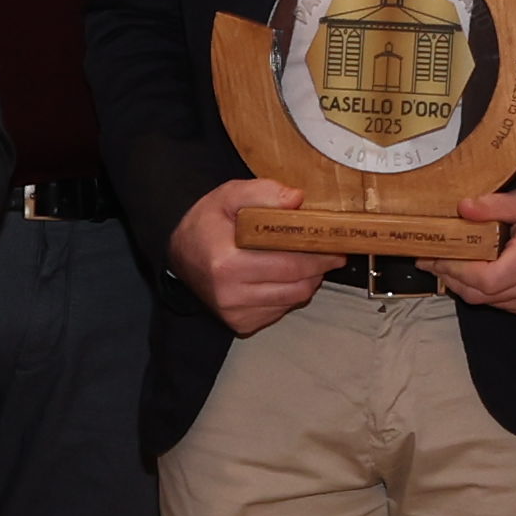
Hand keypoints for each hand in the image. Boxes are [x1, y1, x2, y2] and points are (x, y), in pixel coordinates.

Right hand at [169, 179, 323, 333]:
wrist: (180, 252)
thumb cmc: (206, 223)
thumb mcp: (228, 195)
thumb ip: (262, 192)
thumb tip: (296, 199)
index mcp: (226, 262)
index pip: (289, 263)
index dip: (318, 255)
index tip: (335, 246)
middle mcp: (229, 293)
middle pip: (296, 285)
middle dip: (320, 268)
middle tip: (332, 253)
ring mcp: (234, 312)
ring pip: (293, 300)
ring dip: (308, 281)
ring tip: (310, 262)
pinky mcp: (240, 323)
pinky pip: (281, 310)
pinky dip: (290, 293)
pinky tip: (286, 277)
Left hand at [433, 179, 515, 323]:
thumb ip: (494, 204)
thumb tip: (463, 209)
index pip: (485, 278)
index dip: (454, 270)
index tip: (434, 257)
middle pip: (483, 295)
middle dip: (453, 278)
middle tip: (433, 261)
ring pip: (493, 303)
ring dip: (469, 287)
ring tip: (451, 266)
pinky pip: (507, 306)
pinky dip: (489, 293)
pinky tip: (479, 275)